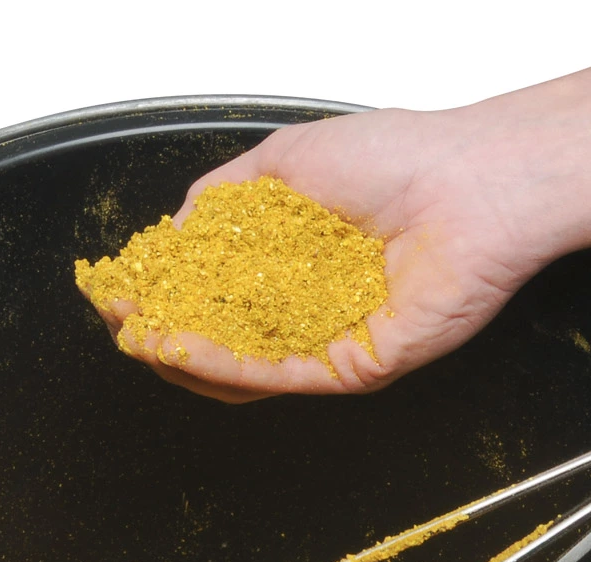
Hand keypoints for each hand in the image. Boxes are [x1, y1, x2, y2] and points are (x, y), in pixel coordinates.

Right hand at [78, 107, 554, 402]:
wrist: (471, 184)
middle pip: (220, 337)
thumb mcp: (287, 162)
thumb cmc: (401, 158)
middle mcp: (307, 306)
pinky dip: (223, 363)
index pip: (214, 289)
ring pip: (240, 368)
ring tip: (137, 336)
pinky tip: (181, 344)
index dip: (163, 291)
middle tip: (118, 319)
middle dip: (159, 330)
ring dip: (181, 354)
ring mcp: (327, 341)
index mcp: (292, 260)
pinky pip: (276, 374)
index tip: (120, 286)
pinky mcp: (350, 367)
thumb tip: (178, 228)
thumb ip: (226, 196)